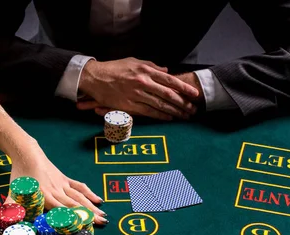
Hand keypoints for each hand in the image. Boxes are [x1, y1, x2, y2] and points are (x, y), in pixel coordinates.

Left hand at [8, 146, 107, 224]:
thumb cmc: (20, 175)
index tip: (84, 227)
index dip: (73, 219)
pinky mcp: (65, 179)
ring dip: (92, 207)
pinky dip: (89, 193)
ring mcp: (62, 184)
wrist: (27, 154)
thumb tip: (3, 220)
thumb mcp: (14, 192)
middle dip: (89, 215)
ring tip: (104, 217)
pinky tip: (98, 200)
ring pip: (80, 197)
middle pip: (75, 205)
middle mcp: (56, 191)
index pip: (61, 211)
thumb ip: (10, 207)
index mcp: (44, 196)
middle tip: (102, 224)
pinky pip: (79, 187)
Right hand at [77, 58, 199, 119]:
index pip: (170, 80)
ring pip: (160, 104)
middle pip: (168, 94)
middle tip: (193, 108)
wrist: (95, 77)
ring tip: (185, 115)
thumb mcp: (134, 61)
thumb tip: (166, 70)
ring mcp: (137, 94)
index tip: (194, 93)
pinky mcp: (129, 105)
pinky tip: (169, 118)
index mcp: (146, 70)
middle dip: (183, 102)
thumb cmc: (114, 68)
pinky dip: (160, 115)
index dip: (184, 88)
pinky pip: (148, 112)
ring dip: (175, 111)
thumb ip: (151, 65)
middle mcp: (143, 82)